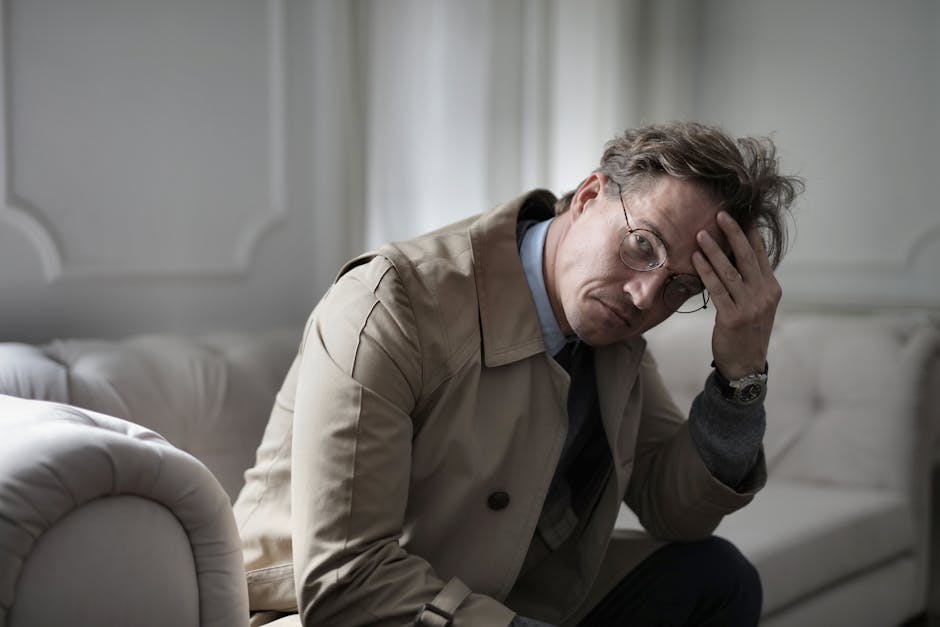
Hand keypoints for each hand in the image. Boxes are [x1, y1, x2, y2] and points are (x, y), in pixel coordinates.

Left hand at [691, 211, 780, 379]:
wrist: (746, 366)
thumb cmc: (747, 333)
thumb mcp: (757, 306)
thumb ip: (751, 284)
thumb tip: (735, 258)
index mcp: (771, 289)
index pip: (760, 255)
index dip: (750, 234)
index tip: (740, 215)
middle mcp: (764, 294)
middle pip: (747, 257)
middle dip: (733, 234)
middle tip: (721, 214)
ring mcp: (750, 306)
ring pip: (729, 271)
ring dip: (713, 250)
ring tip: (700, 234)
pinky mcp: (732, 317)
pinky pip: (717, 289)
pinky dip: (706, 271)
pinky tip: (695, 259)